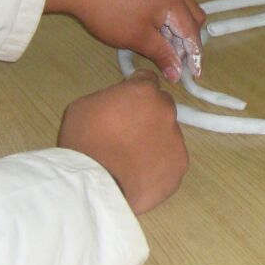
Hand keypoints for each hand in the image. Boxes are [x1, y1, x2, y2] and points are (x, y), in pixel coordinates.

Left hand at [46, 0, 204, 81]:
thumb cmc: (108, 13)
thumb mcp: (137, 38)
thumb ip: (162, 55)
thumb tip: (177, 74)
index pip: (192, 31)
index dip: (194, 55)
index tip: (193, 74)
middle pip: (193, 16)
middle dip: (188, 39)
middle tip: (175, 58)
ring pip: (181, 6)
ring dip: (177, 27)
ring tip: (161, 44)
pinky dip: (166, 15)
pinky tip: (151, 27)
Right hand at [58, 70, 185, 213]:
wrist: (95, 184)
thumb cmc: (84, 141)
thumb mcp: (85, 105)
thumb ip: (110, 98)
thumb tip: (119, 103)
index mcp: (144, 92)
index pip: (147, 80)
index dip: (136, 90)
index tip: (128, 101)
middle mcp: (166, 111)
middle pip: (161, 106)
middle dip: (148, 114)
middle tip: (128, 132)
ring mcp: (176, 139)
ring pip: (168, 135)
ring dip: (155, 140)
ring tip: (133, 158)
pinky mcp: (179, 165)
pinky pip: (171, 159)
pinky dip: (159, 163)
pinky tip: (141, 172)